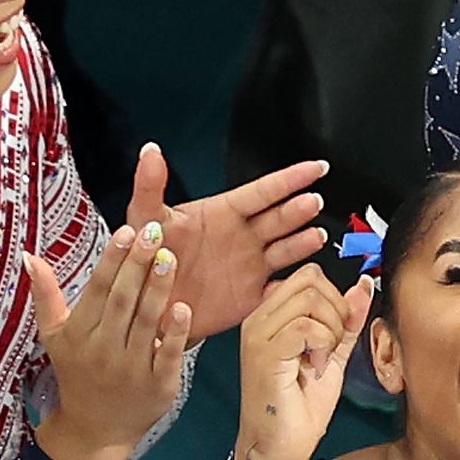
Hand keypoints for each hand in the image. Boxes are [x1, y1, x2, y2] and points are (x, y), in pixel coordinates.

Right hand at [27, 224, 193, 459]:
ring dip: (158, 290)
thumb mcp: (55, 337)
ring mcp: (131, 369)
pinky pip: (167, 355)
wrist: (95, 431)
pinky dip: (174, 333)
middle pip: (122, 301)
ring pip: (145, 323)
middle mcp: (103, 350)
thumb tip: (29, 255)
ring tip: (170, 258)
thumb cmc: (78, 373)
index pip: (97, 290)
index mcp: (79, 334)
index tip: (127, 230)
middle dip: (137, 266)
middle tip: (154, 232)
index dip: (112, 260)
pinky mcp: (158, 386)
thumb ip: (46, 296)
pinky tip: (183, 307)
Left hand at [124, 145, 329, 341]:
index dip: (290, 179)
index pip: (263, 191)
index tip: (315, 168)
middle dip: (297, 209)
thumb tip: (150, 151)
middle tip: (312, 202)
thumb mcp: (143, 219)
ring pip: (286, 249)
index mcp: (223, 213)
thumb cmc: (144, 259)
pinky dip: (296, 283)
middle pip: (279, 218)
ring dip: (303, 241)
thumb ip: (149, 185)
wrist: (146, 307)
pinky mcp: (252, 295)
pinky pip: (282, 286)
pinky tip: (308, 277)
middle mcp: (243, 236)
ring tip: (316, 235)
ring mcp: (251, 265)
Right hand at [236, 264, 373, 459]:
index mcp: (272, 315)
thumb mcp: (332, 355)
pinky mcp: (264, 353)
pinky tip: (315, 368)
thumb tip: (363, 287)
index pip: (309, 275)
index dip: (337, 298)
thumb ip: (346, 322)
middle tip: (333, 345)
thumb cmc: (299, 407)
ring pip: (310, 300)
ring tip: (322, 359)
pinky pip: (305, 326)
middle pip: (311, 280)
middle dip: (337, 310)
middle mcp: (259, 318)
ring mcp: (258, 334)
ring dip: (331, 330)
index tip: (340, 332)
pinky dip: (322, 345)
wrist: (278, 448)